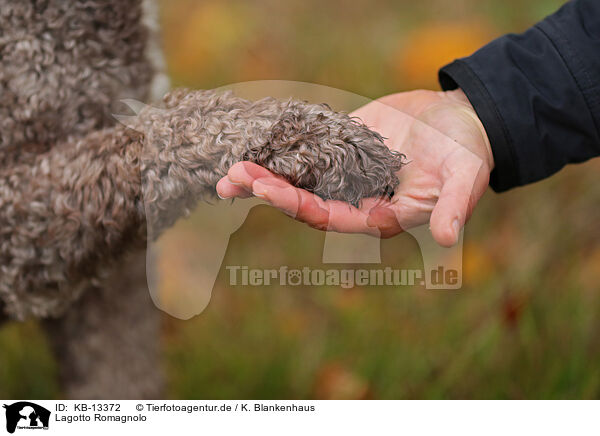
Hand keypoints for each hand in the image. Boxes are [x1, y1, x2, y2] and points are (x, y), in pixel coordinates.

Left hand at [216, 89, 493, 246]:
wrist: (463, 122)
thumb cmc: (468, 156)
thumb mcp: (466, 180)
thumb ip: (454, 207)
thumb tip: (449, 237)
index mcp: (378, 215)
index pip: (331, 217)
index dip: (299, 206)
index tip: (268, 190)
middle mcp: (355, 198)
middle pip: (304, 201)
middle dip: (268, 191)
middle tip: (233, 178)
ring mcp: (345, 172)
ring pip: (299, 178)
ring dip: (265, 174)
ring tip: (230, 169)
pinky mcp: (343, 145)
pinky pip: (308, 149)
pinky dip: (282, 148)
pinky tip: (256, 141)